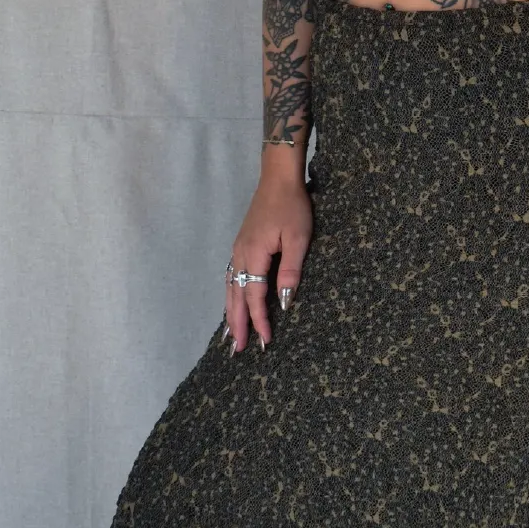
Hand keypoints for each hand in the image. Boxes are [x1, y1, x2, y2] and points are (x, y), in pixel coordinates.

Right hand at [224, 177, 312, 352]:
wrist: (278, 177)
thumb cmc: (293, 206)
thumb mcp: (298, 238)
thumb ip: (290, 270)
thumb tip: (284, 302)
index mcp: (254, 254)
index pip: (255, 296)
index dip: (260, 320)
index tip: (266, 342)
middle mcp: (240, 254)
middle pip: (235, 296)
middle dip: (237, 324)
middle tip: (237, 350)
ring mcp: (237, 248)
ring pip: (230, 287)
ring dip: (230, 312)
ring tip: (230, 335)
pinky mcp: (241, 244)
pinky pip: (230, 276)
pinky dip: (230, 294)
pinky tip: (232, 302)